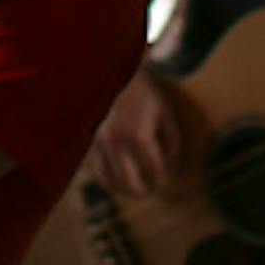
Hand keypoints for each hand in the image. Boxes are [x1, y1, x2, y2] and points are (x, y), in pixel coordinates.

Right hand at [89, 66, 182, 197]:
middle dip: (145, 190)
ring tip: (135, 188)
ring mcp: (102, 144)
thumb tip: (169, 167)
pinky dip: (109, 181)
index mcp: (139, 135)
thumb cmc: (145, 95)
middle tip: (152, 189)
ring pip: (112, 182)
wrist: (115, 74)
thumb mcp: (166, 114)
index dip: (165, 170)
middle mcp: (118, 143)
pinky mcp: (92, 143)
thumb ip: (173, 142)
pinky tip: (119, 180)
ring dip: (125, 189)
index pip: (157, 169)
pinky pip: (99, 172)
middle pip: (132, 184)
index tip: (166, 166)